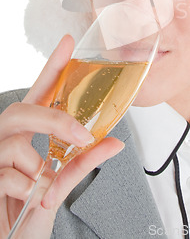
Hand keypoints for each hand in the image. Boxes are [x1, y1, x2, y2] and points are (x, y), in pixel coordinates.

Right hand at [0, 35, 123, 238]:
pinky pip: (9, 175)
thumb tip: (115, 142)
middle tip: (81, 136)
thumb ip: (82, 162)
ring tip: (41, 189)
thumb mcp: (61, 184)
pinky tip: (29, 200)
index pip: (40, 92)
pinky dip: (29, 190)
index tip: (68, 41)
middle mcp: (6, 139)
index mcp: (26, 134)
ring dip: (38, 170)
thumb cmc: (32, 211)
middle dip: (54, 120)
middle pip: (23, 109)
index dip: (52, 66)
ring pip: (16, 145)